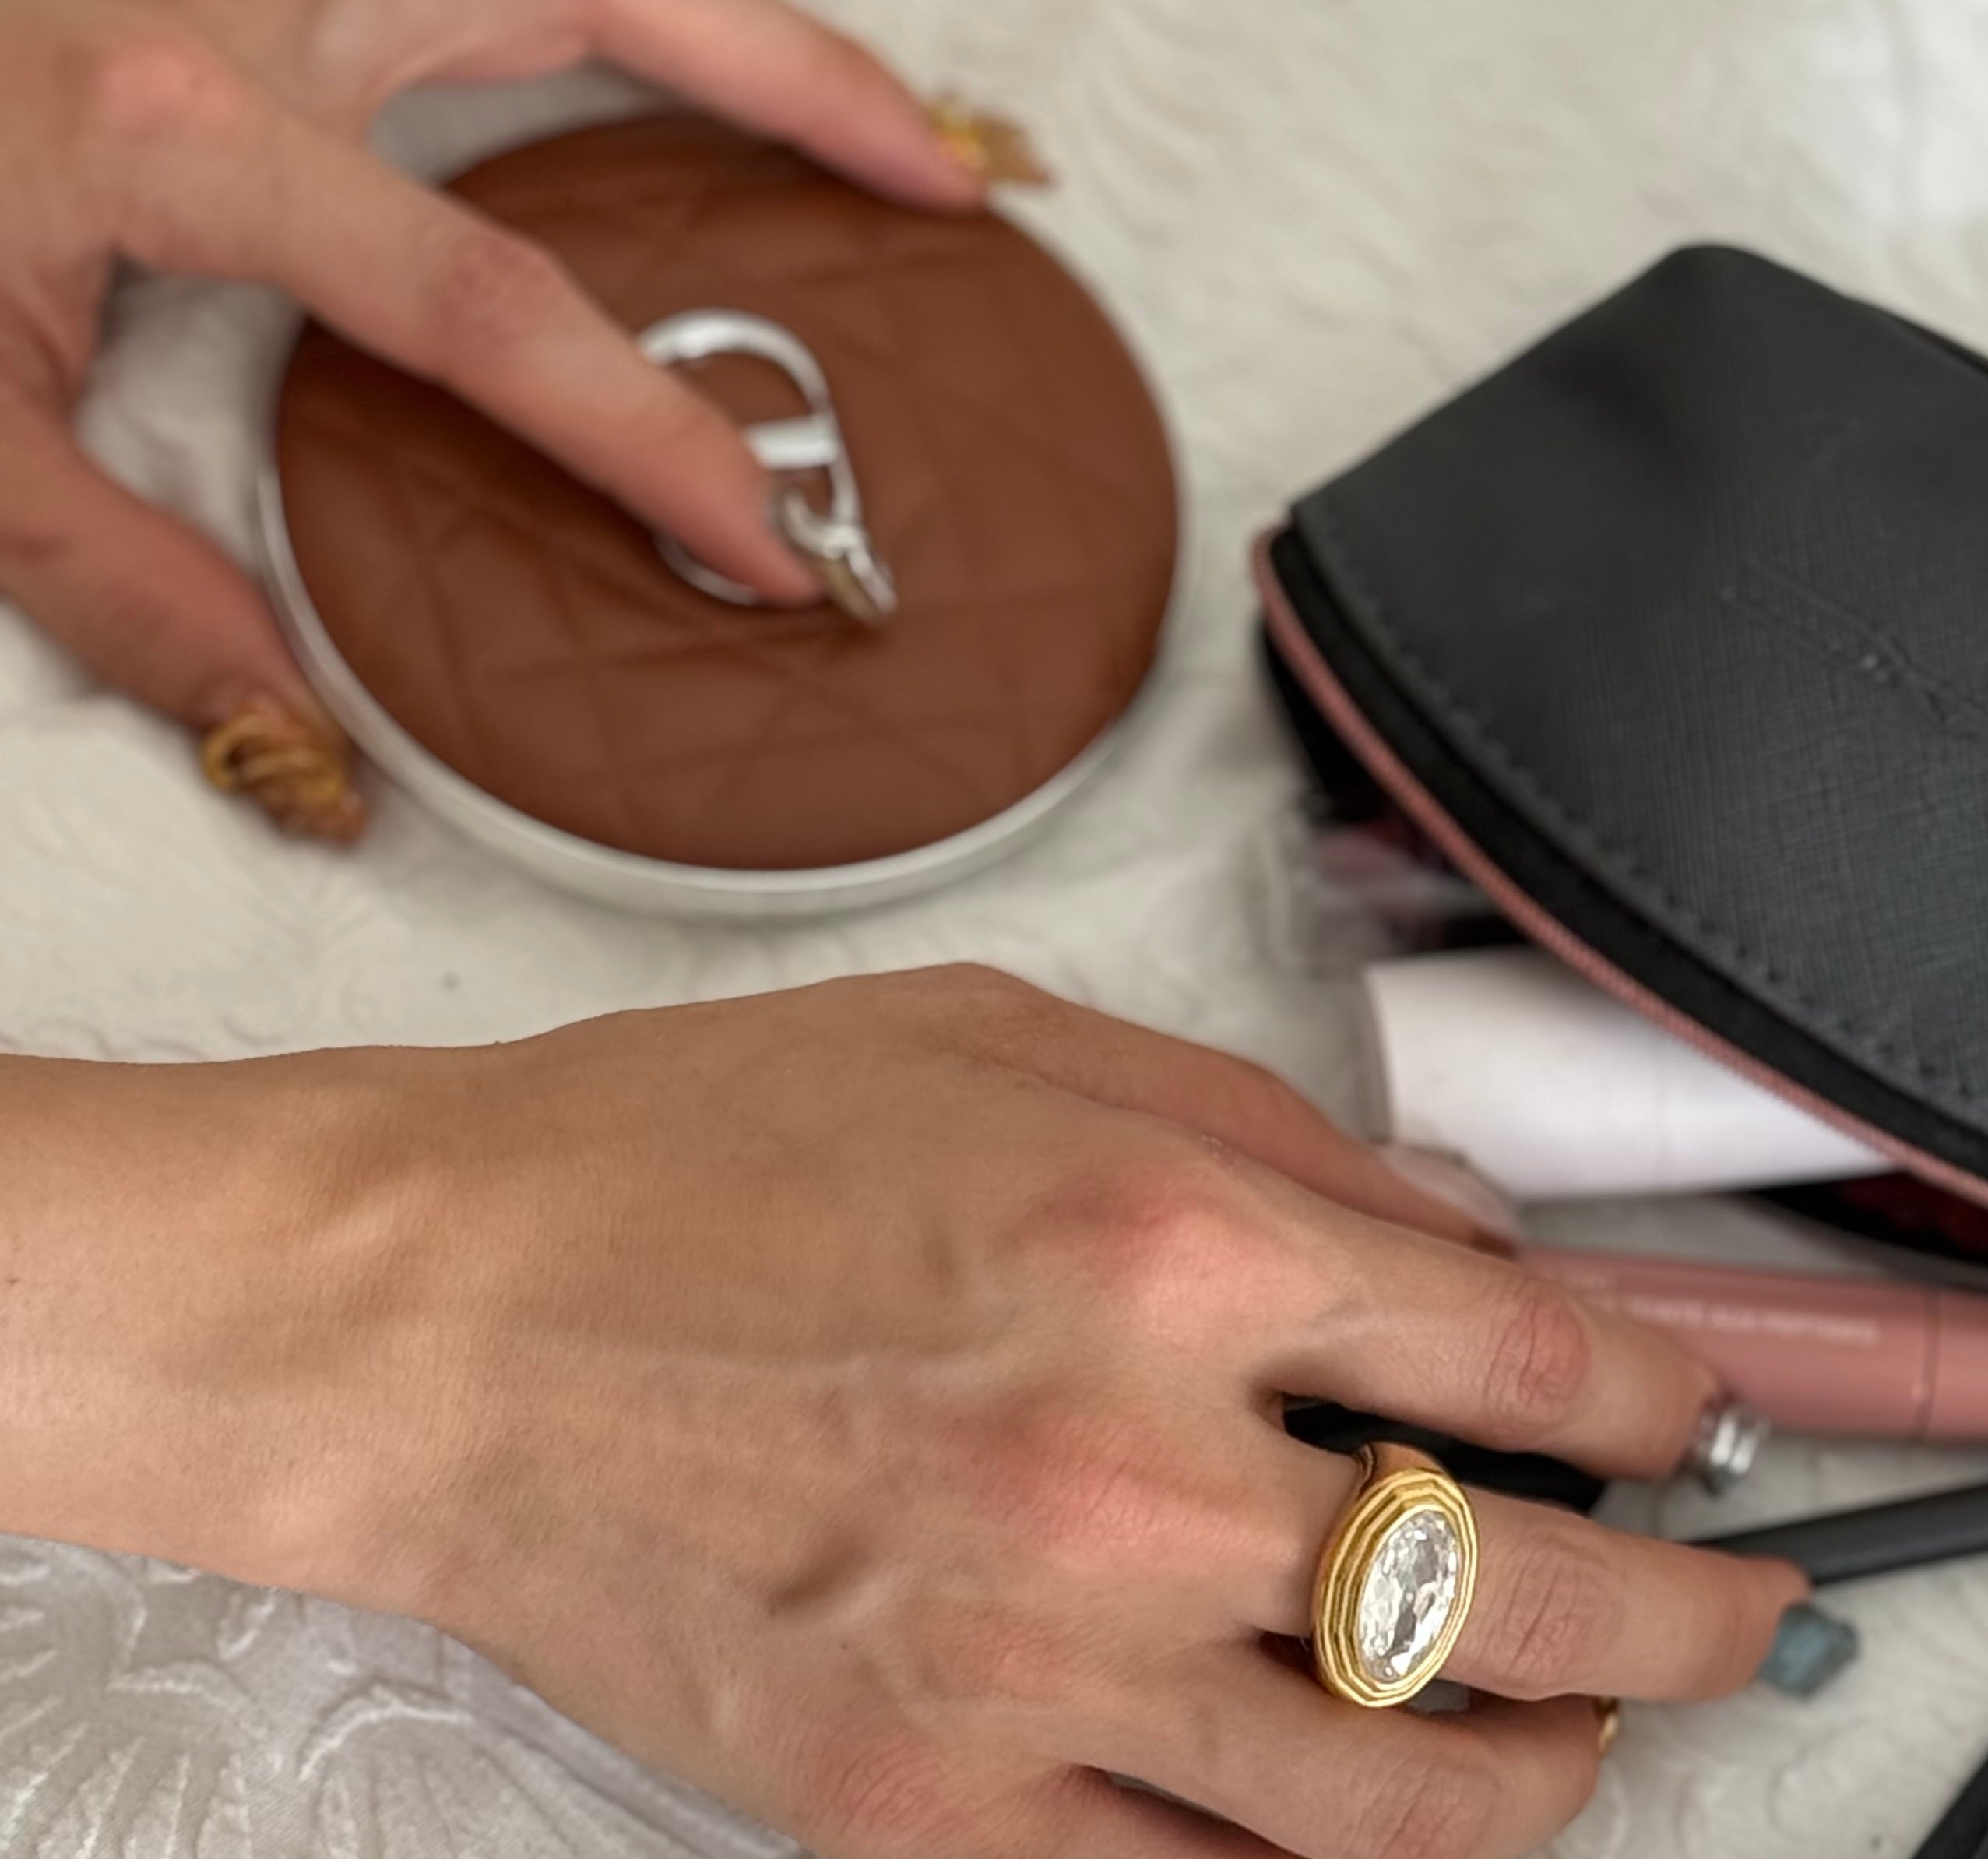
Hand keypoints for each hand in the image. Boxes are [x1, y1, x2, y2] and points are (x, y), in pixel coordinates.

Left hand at [0, 0, 978, 753]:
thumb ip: (116, 583)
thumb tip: (300, 736)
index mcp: (192, 131)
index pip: (499, 307)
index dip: (657, 430)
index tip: (769, 539)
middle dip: (806, 85)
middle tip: (952, 182)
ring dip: (736, 2)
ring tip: (875, 97)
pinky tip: (670, 40)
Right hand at [0, 969, 1804, 1858]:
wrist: (443, 1316)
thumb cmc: (700, 1155)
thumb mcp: (1015, 1044)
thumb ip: (1274, 1140)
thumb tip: (1465, 1248)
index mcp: (1168, 1240)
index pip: (1537, 1353)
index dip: (1671, 1402)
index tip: (1691, 1427)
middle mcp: (1132, 1469)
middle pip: (1529, 1597)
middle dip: (1696, 1618)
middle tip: (1738, 1614)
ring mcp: (1038, 1665)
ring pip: (1409, 1805)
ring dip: (1552, 1783)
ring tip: (1580, 1744)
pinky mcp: (937, 1804)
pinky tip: (1378, 1847)